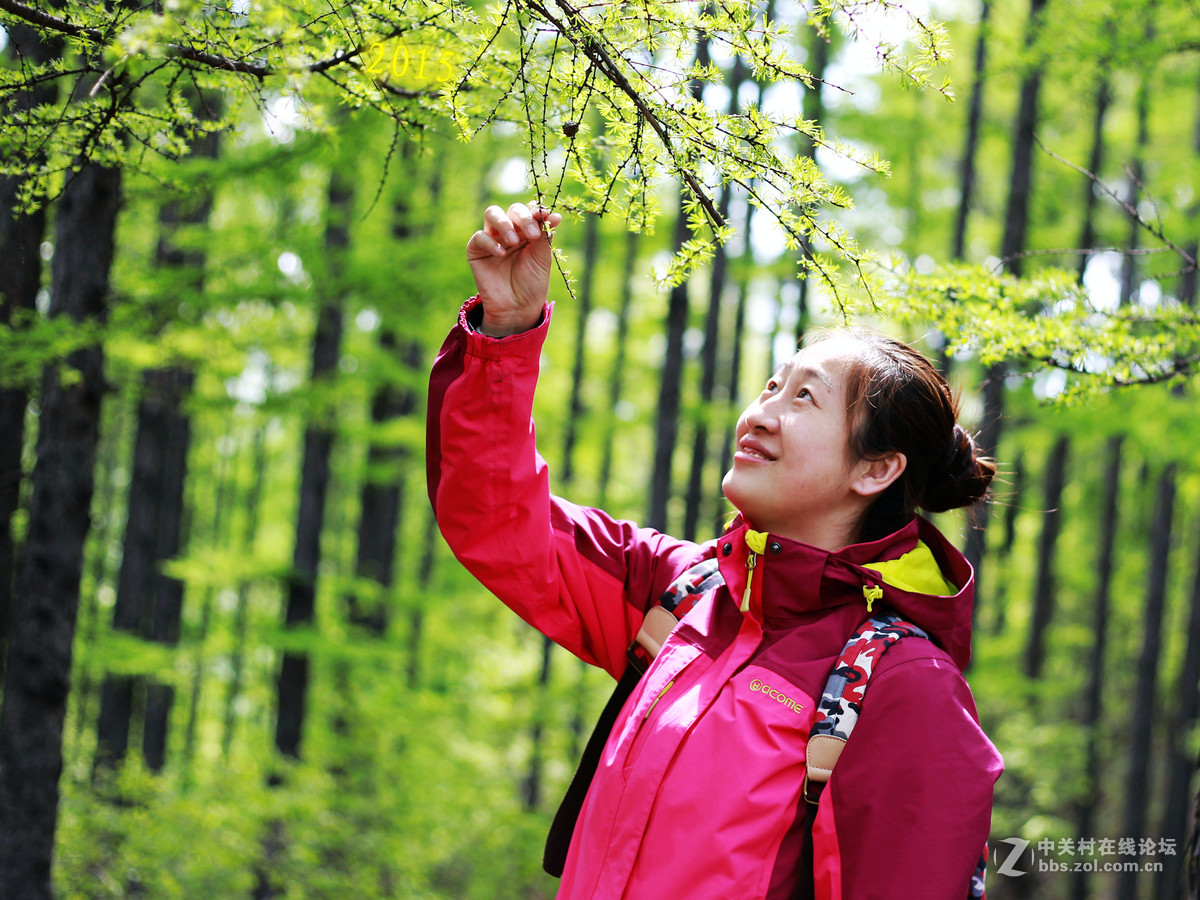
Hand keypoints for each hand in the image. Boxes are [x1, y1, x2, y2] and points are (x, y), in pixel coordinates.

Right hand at [466, 202, 561, 336]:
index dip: (536, 210)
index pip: (530, 211)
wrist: (517, 308)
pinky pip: (479, 236)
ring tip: (514, 241)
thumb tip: (554, 214)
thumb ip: (544, 236)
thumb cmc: (532, 283)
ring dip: (505, 223)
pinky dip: (490, 242)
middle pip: (513, 210)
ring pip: (492, 213)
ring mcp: (492, 239)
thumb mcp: (542, 259)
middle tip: (532, 234)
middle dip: (523, 218)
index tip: (545, 216)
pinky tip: (501, 254)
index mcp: (527, 231)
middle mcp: (510, 231)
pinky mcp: (476, 250)